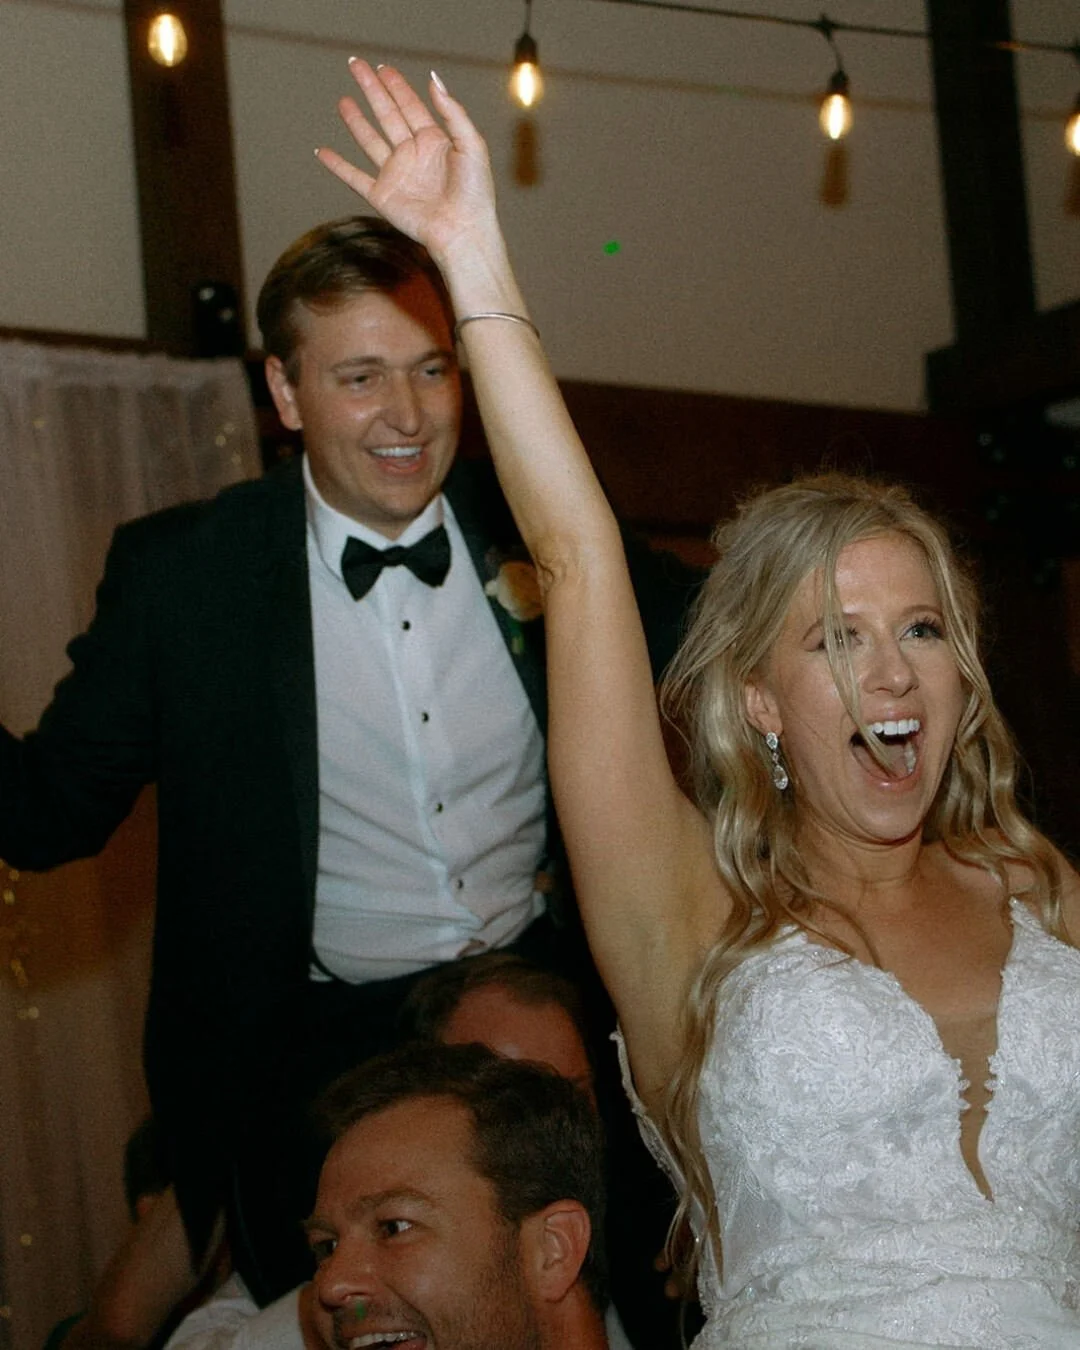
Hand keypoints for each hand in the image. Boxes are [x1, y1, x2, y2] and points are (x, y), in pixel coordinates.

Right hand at [317, 60, 497, 262]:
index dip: (396, 86)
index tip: (383, 67)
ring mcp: (396, 175)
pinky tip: (322, 152)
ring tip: (343, 102)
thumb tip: (433, 78)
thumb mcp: (471, 144)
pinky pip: (354, 177)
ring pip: (370, 141)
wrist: (462, 232)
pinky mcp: (383, 197)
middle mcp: (413, 155)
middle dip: (372, 90)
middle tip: (356, 65)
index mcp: (434, 142)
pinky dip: (337, 166)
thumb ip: (453, 112)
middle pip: (387, 115)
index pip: (411, 106)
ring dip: (355, 121)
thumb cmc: (474, 193)